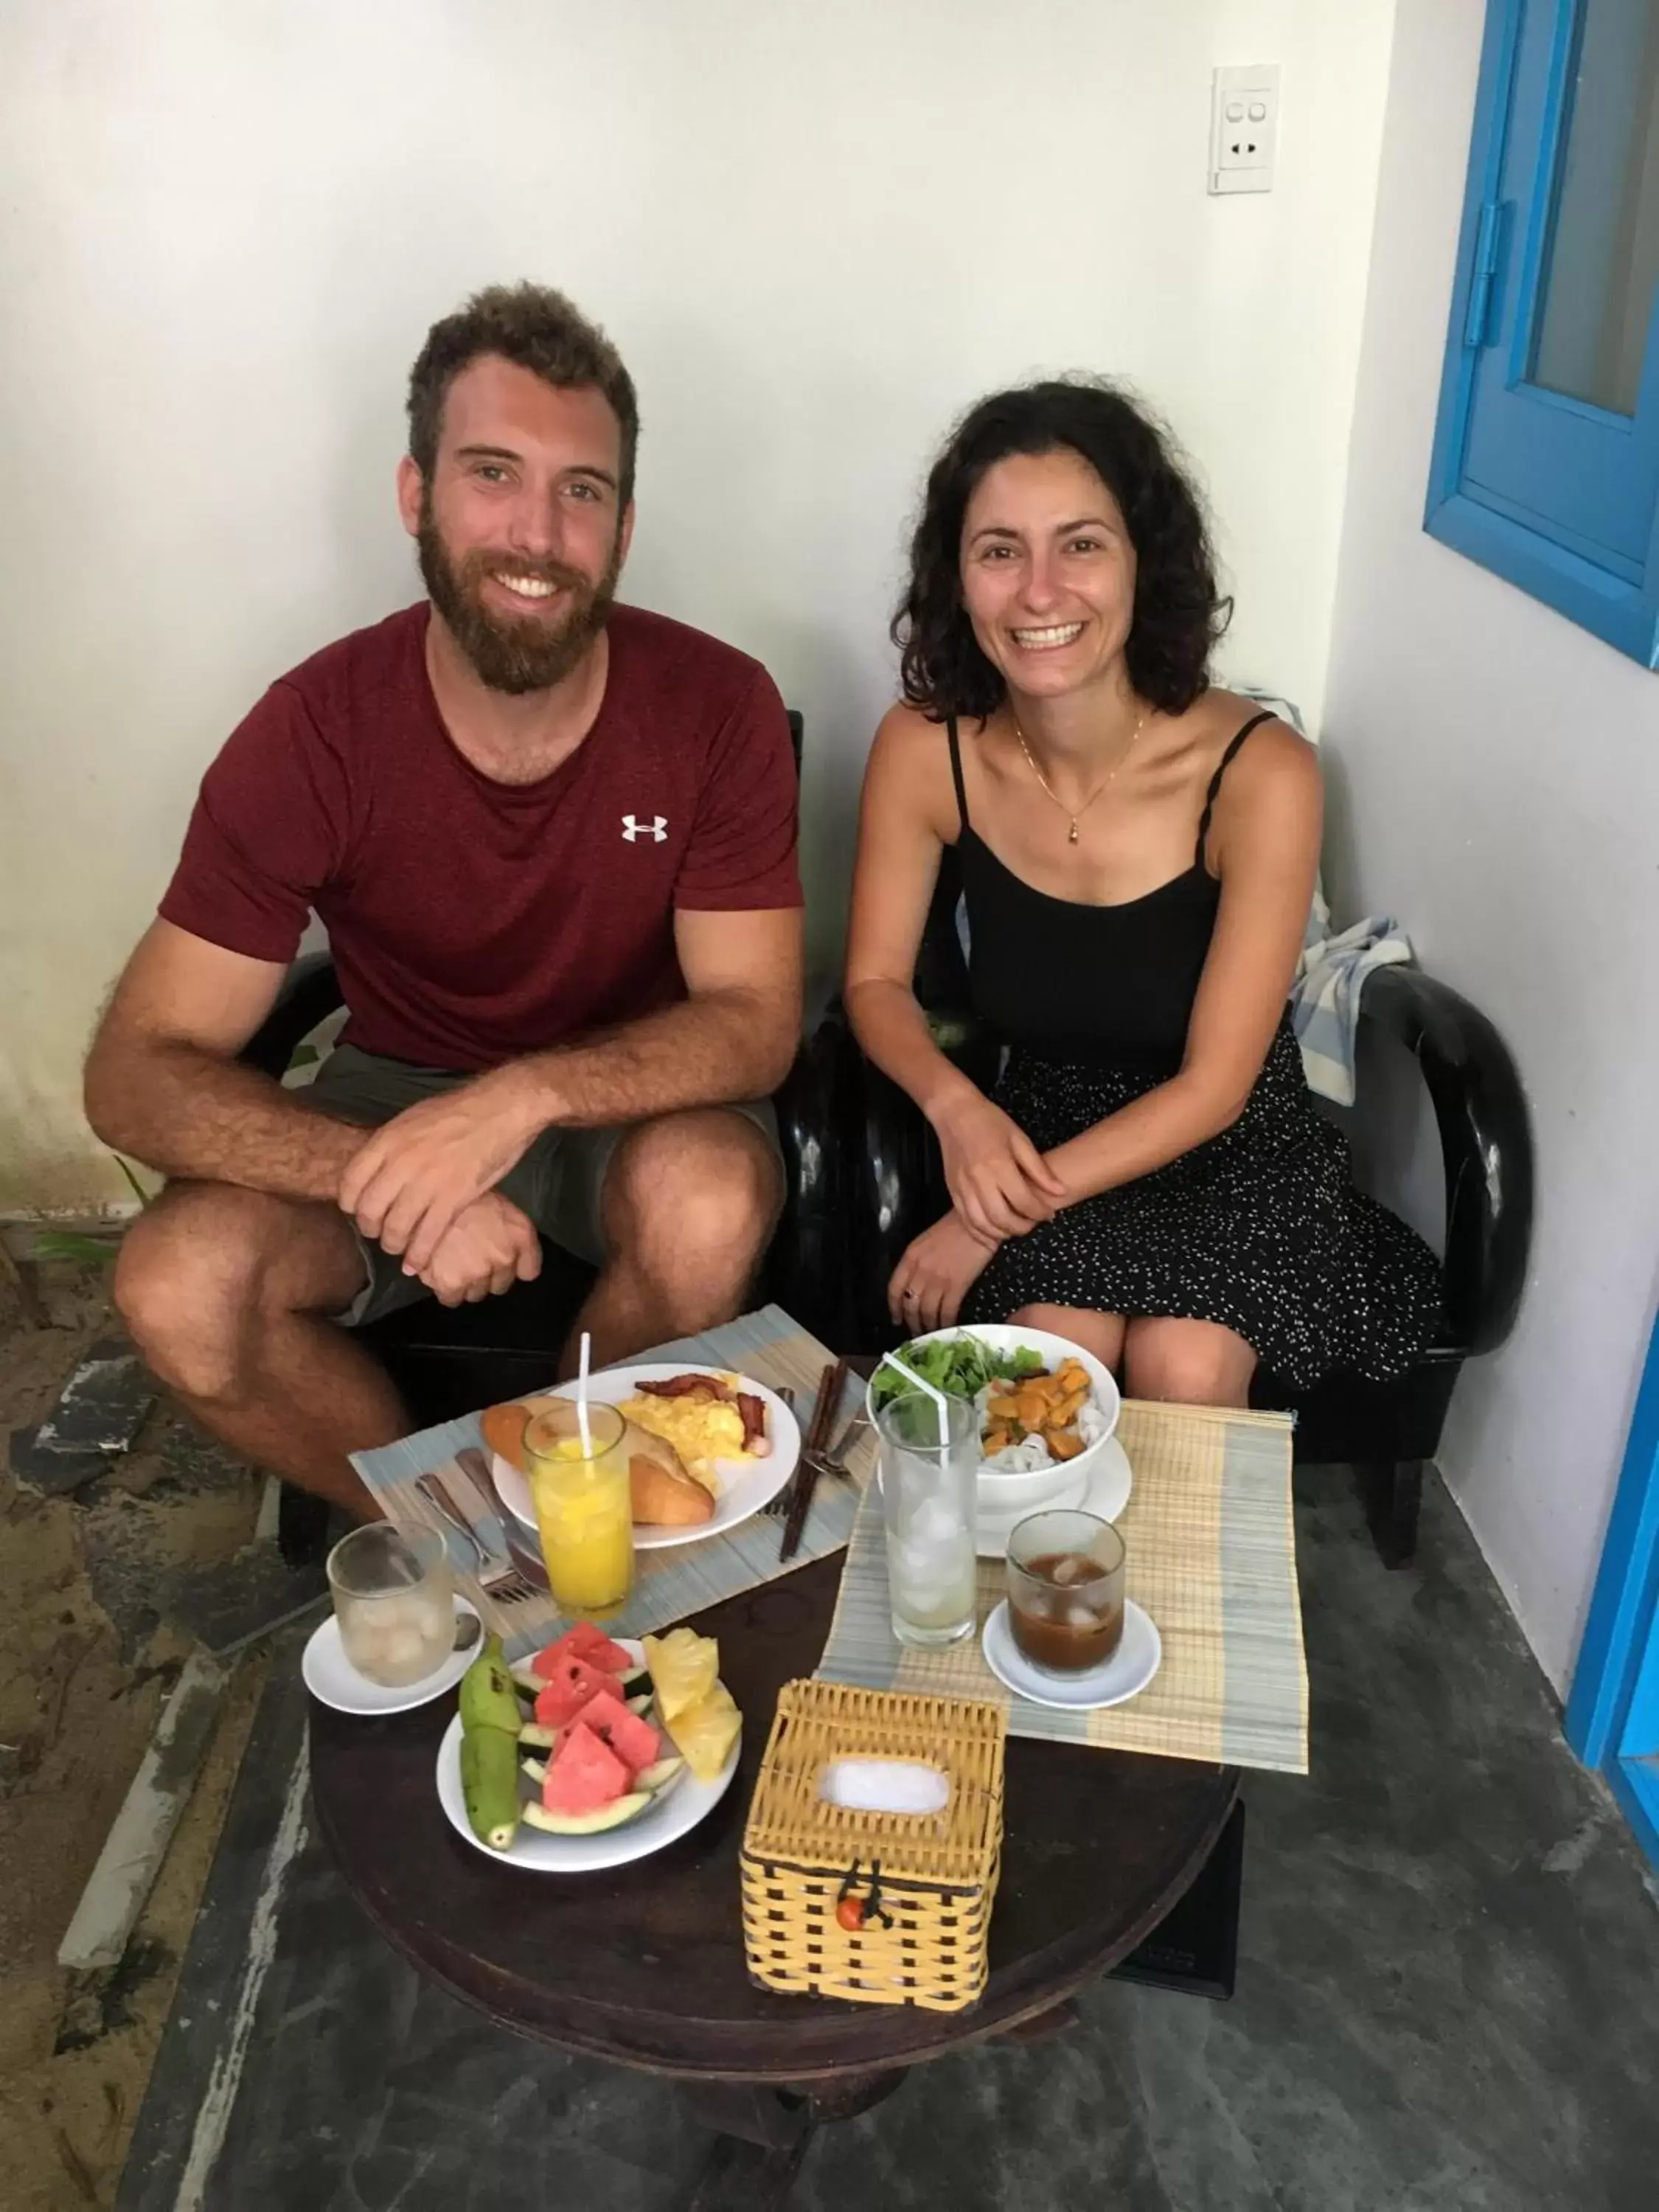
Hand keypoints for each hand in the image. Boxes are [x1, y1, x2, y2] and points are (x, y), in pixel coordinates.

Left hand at [338, 1068, 544, 1274]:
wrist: (501, 1109)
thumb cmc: (458, 1110)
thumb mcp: (412, 1118)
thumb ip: (392, 1144)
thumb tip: (378, 1166)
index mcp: (387, 1140)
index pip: (351, 1182)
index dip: (350, 1204)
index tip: (358, 1210)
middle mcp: (400, 1163)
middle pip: (370, 1210)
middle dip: (370, 1229)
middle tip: (379, 1233)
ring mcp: (427, 1183)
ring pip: (395, 1228)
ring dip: (394, 1245)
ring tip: (398, 1248)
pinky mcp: (453, 1199)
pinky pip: (427, 1237)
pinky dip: (418, 1256)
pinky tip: (417, 1265)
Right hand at [415, 1192, 542, 1307]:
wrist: (429, 1193)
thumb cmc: (463, 1194)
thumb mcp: (498, 1204)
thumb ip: (509, 1233)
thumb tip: (507, 1260)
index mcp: (521, 1236)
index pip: (529, 1272)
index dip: (514, 1268)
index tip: (501, 1262)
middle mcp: (505, 1258)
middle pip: (500, 1285)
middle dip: (487, 1276)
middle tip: (470, 1259)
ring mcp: (479, 1273)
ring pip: (476, 1294)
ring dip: (466, 1284)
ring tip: (451, 1264)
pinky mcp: (453, 1283)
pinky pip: (452, 1299)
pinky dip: (445, 1291)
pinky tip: (438, 1273)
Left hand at [888, 1211, 999, 1332]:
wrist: (977, 1223)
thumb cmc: (953, 1228)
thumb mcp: (925, 1242)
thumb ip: (916, 1262)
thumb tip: (915, 1284)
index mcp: (910, 1258)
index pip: (895, 1289)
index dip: (894, 1308)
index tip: (897, 1319)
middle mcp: (920, 1271)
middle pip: (910, 1304)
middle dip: (911, 1322)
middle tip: (916, 1333)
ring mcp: (938, 1280)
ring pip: (927, 1312)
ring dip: (928, 1326)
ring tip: (931, 1334)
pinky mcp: (957, 1286)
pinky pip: (947, 1311)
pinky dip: (946, 1323)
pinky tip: (948, 1327)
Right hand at [931, 1089, 1066, 1242]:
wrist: (955, 1113)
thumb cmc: (990, 1122)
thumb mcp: (1020, 1139)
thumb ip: (1039, 1169)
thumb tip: (1061, 1191)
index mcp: (999, 1165)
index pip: (1023, 1201)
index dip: (1040, 1213)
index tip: (1049, 1214)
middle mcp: (979, 1180)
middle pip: (1002, 1218)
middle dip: (1022, 1228)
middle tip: (1033, 1224)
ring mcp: (962, 1187)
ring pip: (982, 1224)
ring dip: (1002, 1233)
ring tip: (1015, 1228)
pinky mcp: (952, 1191)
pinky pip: (966, 1221)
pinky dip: (980, 1233)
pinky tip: (993, 1233)